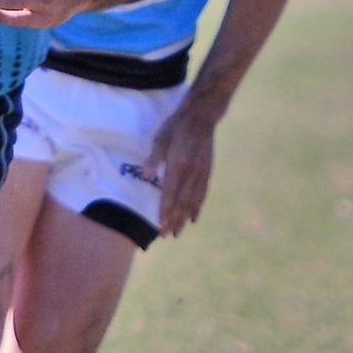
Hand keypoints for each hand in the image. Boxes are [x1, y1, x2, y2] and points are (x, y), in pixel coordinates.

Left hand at [147, 98, 215, 237]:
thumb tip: (145, 174)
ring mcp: (201, 173)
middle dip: (174, 219)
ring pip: (193, 200)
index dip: (165, 211)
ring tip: (179, 232)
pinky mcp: (207, 171)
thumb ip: (154, 158)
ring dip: (185, 217)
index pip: (170, 193)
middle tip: (168, 235)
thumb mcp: (160, 138)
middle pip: (182, 201)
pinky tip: (194, 218)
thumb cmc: (176, 127)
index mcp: (178, 165)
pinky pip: (202, 193)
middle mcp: (191, 172)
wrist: (202, 117)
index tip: (161, 226)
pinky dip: (198, 207)